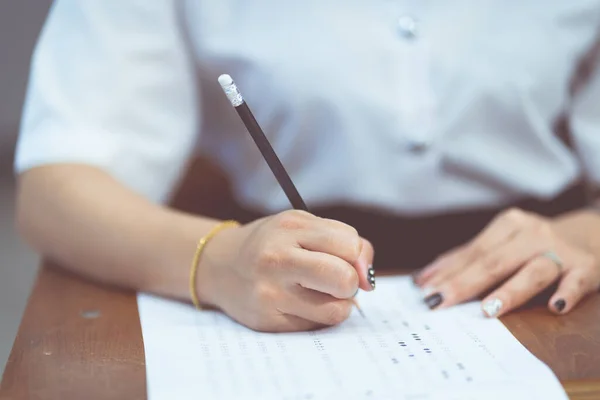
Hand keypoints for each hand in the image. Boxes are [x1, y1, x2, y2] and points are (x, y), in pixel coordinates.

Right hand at [199, 210, 374, 331]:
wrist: (219, 266)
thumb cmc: (272, 243)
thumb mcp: (301, 226)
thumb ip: (342, 241)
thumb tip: (367, 280)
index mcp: (290, 228)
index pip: (350, 246)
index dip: (357, 256)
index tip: (349, 260)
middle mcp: (277, 259)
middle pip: (345, 280)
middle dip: (350, 283)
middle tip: (336, 280)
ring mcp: (270, 293)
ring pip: (336, 310)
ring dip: (337, 303)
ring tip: (319, 292)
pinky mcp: (267, 321)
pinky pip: (315, 326)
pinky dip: (316, 316)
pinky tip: (299, 302)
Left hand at [413, 208, 599, 316]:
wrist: (591, 235)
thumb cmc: (535, 244)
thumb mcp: (504, 243)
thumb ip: (469, 258)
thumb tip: (424, 278)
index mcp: (509, 225)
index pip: (474, 252)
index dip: (447, 271)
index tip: (423, 288)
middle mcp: (533, 233)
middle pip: (495, 261)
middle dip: (464, 283)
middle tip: (439, 302)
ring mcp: (560, 251)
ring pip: (533, 270)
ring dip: (510, 290)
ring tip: (488, 309)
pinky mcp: (586, 268)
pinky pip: (575, 282)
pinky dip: (566, 293)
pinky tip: (555, 306)